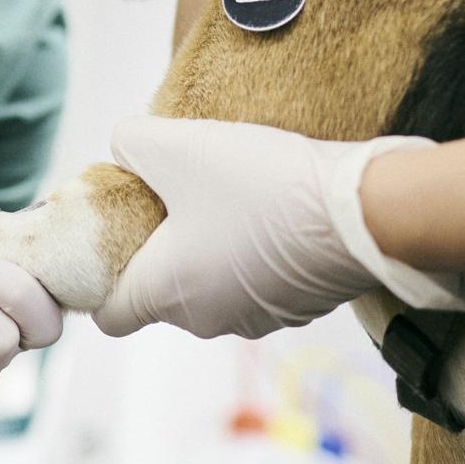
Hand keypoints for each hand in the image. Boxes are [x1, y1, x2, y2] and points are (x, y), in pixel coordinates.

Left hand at [90, 117, 464, 339]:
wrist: (363, 211)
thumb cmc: (263, 187)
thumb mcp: (179, 146)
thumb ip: (131, 144)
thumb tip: (124, 147)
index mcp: (166, 294)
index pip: (109, 314)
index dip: (101, 278)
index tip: (114, 236)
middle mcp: (207, 319)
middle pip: (161, 292)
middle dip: (161, 248)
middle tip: (173, 194)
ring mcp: (256, 318)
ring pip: (212, 285)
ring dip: (211, 246)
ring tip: (226, 192)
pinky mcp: (299, 306)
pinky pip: (257, 281)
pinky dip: (254, 253)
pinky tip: (270, 208)